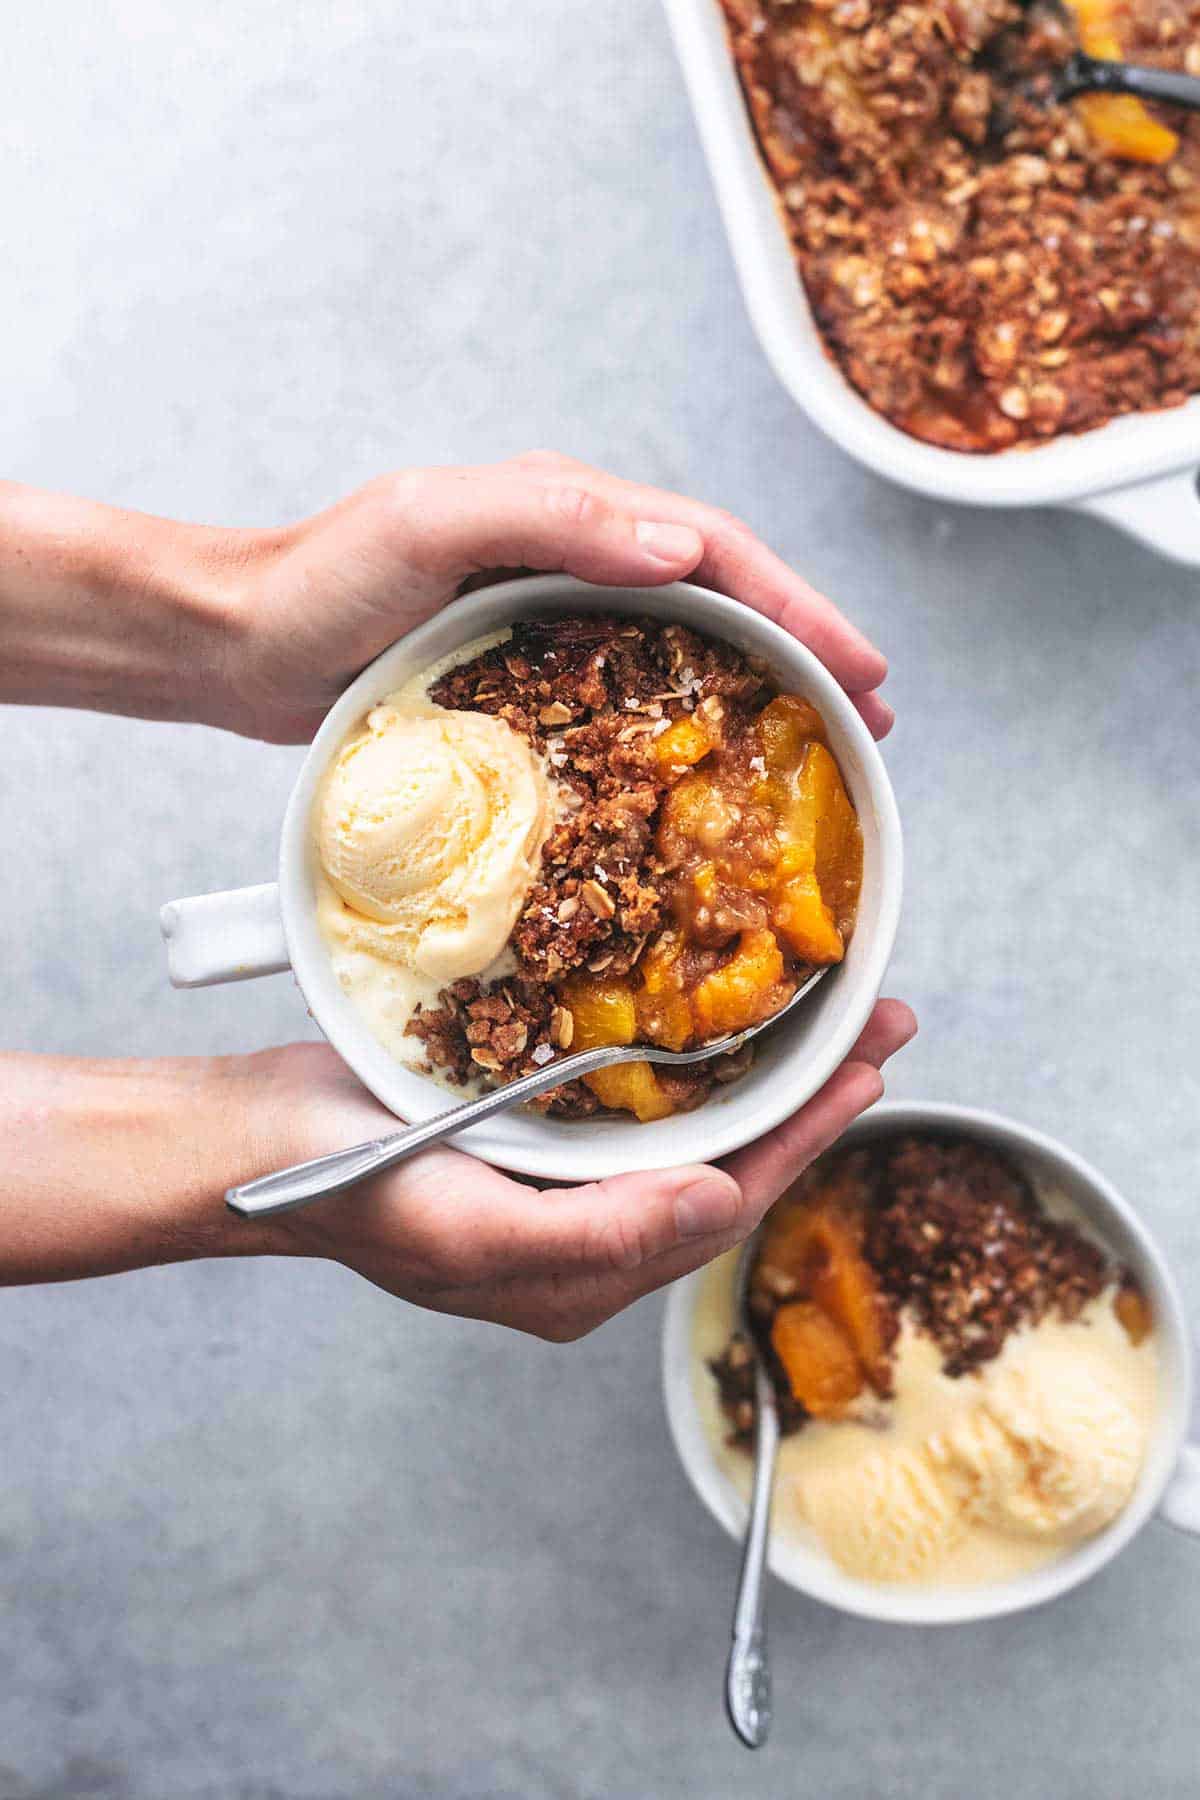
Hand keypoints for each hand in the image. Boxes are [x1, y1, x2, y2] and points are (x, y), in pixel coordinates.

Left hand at [224, 451, 891, 743]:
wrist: (239, 641)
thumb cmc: (319, 579)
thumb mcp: (430, 524)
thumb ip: (551, 517)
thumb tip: (683, 549)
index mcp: (566, 510)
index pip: (714, 549)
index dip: (799, 605)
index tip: (864, 665)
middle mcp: (572, 555)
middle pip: (720, 596)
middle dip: (806, 646)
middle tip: (873, 714)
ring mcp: (551, 614)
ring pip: (685, 645)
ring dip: (761, 685)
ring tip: (822, 740)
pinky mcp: (526, 672)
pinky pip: (630, 691)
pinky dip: (687, 722)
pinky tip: (708, 767)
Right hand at [265, 1001, 914, 1340]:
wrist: (255, 1143)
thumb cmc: (352, 1193)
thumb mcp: (472, 1231)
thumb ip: (598, 1235)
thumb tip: (720, 1204)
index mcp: (583, 1273)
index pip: (724, 1205)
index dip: (804, 1139)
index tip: (869, 1072)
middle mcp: (587, 1231)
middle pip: (727, 1163)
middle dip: (809, 1098)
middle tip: (880, 1025)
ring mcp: (561, 1180)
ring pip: (693, 1128)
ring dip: (765, 1070)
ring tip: (830, 1015)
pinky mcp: (535, 1129)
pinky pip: (640, 1099)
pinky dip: (695, 1058)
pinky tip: (721, 1015)